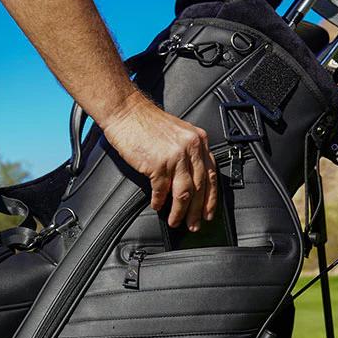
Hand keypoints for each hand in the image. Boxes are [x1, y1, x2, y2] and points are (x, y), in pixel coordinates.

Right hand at [102, 92, 217, 230]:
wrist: (126, 111)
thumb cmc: (147, 123)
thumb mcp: (177, 134)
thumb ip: (188, 154)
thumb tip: (189, 182)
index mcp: (198, 141)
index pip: (211, 175)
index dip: (211, 198)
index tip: (208, 213)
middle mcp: (190, 148)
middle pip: (199, 187)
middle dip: (197, 211)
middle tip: (194, 225)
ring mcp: (175, 156)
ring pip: (183, 192)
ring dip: (179, 211)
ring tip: (175, 222)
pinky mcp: (158, 163)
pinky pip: (162, 189)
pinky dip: (159, 201)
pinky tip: (157, 206)